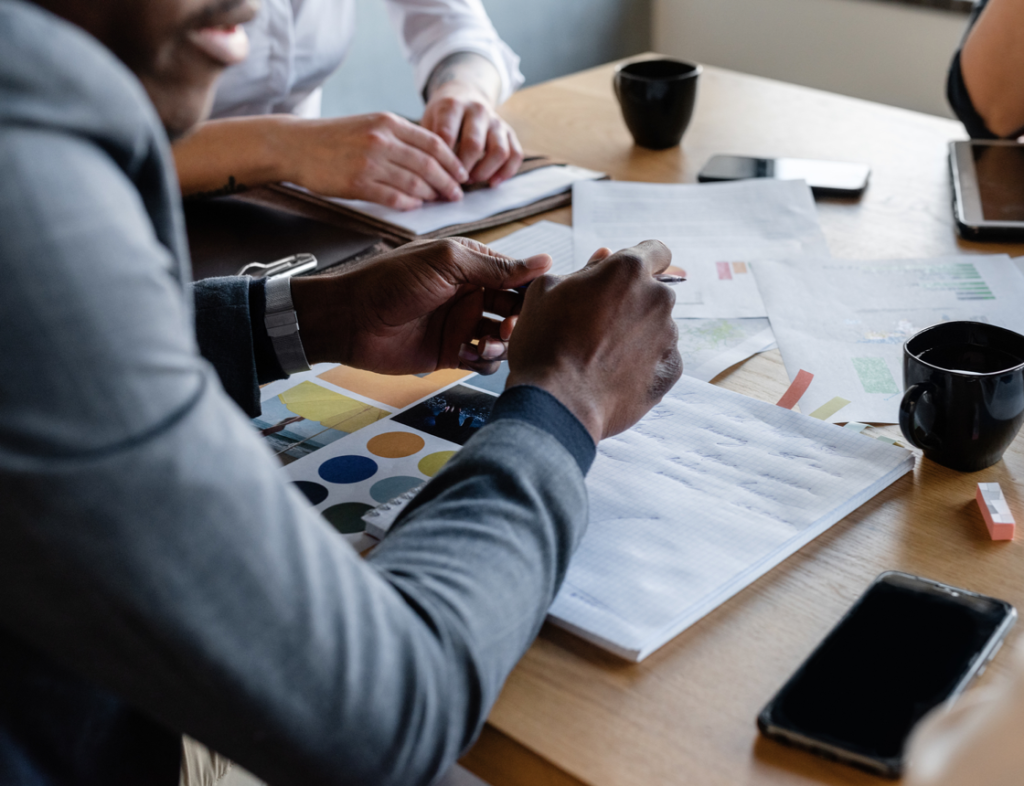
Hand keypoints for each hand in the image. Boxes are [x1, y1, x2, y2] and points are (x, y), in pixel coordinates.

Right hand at [283, 113, 469, 209]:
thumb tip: (432, 159)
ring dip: (429, 195)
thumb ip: (399, 138)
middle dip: (447, 182)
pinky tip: (414, 206)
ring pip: (413, 183)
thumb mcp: (370, 125)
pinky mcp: (357, 184)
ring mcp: (369, 163)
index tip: (462, 174)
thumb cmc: (335, 138)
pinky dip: (408, 204)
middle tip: (456, 195)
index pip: (432, 143)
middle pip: (428, 165)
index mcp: (388, 123)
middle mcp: (381, 140)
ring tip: (437, 201)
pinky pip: (392, 198)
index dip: (452, 161)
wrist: (297, 145)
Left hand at [290, 238, 550, 375]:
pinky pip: (483, 360)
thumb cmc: (392, 281)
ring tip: (488, 343)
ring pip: (502, 338)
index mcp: (471, 266)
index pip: (516, 276)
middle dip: (519, 319)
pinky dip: (486, 361)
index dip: (531, 290)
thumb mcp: (447, 263)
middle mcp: (470, 295)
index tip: (541, 302)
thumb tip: (543, 261)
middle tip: (510, 326)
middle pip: (513, 309)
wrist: (351, 319)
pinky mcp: (450, 353)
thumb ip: (495, 266)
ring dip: (503, 342)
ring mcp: (461, 325)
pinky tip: (473, 355)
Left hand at [421, 85, 522, 187]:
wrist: (464, 94)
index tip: (437, 175)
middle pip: (474, 145)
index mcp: (453, 105)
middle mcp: (477, 110)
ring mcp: (496, 121)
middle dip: (463, 169)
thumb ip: (429, 144)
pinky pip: (515, 154)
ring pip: (499, 151)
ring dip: (484, 172)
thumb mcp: (428, 121)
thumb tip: (428, 178)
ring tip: (471, 180)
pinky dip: (506, 172)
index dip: (442, 160)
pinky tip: (492, 182)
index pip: (447, 135)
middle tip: (453, 181)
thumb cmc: (442, 116)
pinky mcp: (509, 132)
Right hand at [506, 241, 682, 441]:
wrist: (555, 403)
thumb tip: (604, 259)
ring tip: (601, 356)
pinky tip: (613, 375)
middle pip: (654, 292)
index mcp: (629, 270)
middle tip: (598, 324)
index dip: (641, 261)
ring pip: (657, 326)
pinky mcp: (671, 370)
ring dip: (637, 334)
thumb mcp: (546, 290)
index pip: (656, 251)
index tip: (627, 278)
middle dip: (633, 302)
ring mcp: (668, 336)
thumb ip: (584, 269)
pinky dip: (643, 364)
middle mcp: (657, 298)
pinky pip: (661, 358)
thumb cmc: (544, 344)